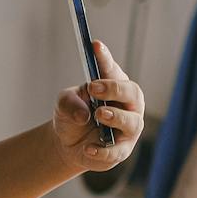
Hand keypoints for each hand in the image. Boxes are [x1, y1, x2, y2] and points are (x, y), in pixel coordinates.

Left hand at [53, 40, 144, 172]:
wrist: (67, 143)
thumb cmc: (72, 114)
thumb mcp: (63, 103)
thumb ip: (69, 103)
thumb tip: (83, 115)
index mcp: (115, 86)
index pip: (112, 69)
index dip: (105, 58)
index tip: (94, 45)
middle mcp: (128, 106)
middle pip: (133, 93)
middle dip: (115, 89)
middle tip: (94, 87)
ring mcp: (127, 129)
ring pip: (132, 122)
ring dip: (116, 117)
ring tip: (98, 114)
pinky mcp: (121, 151)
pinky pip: (117, 152)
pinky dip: (103, 151)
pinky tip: (88, 148)